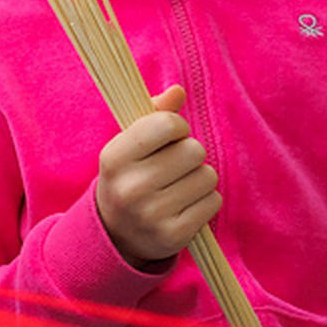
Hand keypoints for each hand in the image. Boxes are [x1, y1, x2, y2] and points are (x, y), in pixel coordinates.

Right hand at [96, 85, 220, 267]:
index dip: (176, 127)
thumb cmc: (129, 176)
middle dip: (189, 155)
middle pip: (194, 150)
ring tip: (178, 187)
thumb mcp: (129, 145)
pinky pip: (213, 202)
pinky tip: (184, 206)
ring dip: (199, 178)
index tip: (168, 137)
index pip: (167, 124)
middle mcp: (130, 187)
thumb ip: (153, 114)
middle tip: (173, 167)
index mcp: (114, 158)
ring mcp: (152, 214)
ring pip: (207, 176)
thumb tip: (178, 91)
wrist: (115, 233)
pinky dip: (204, 201)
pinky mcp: (173, 235)